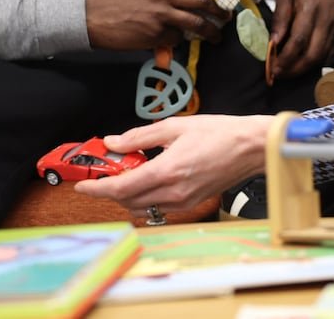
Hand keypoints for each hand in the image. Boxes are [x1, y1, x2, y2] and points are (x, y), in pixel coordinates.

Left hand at [73, 114, 273, 216]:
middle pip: (127, 201)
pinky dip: (145, 196)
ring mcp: (184, 202)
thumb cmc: (219, 133)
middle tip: (100, 174)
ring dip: (126, 195)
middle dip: (108, 190)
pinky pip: (159, 206)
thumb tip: (113, 143)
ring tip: (124, 174)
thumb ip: (139, 136)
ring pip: (142, 206)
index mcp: (166, 171)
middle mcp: (173, 192)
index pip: (121, 187)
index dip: (97, 188)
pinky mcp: (192, 203)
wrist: (251, 148)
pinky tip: (146, 179)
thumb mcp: (175, 126)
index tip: (82, 185)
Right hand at [86, 0, 230, 50]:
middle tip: (227, 15)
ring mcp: (161, 16)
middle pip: (202, 0)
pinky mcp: (157, 35)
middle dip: (220, 9)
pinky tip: (175, 40)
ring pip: (196, 24)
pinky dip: (179, 40)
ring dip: (211, 32)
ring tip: (217, 36)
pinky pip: (177, 39)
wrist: (97, 18)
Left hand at [270, 0, 333, 77]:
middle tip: (280, 74)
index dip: (286, 57)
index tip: (273, 67)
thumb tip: (274, 42)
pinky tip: (305, 63)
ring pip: (322, 56)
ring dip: (305, 68)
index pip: (298, 41)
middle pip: (313, 54)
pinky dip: (318, 61)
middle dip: (295, 69)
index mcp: (310, 9)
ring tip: (289, 71)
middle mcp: (325, 21)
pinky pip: (331, 52)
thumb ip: (280, 18)